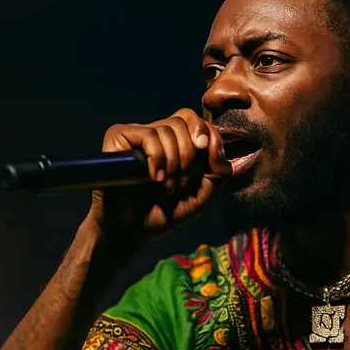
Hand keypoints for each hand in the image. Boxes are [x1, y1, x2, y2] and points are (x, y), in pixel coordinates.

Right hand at [84, 108, 230, 241]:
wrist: (132, 231)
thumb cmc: (164, 213)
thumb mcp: (201, 196)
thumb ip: (218, 173)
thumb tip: (231, 153)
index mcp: (178, 142)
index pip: (199, 122)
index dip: (209, 136)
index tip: (211, 158)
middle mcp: (158, 133)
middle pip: (184, 118)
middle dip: (190, 151)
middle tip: (182, 177)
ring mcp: (137, 133)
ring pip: (167, 128)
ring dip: (173, 161)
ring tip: (165, 185)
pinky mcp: (118, 136)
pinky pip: (149, 135)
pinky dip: (157, 158)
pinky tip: (154, 177)